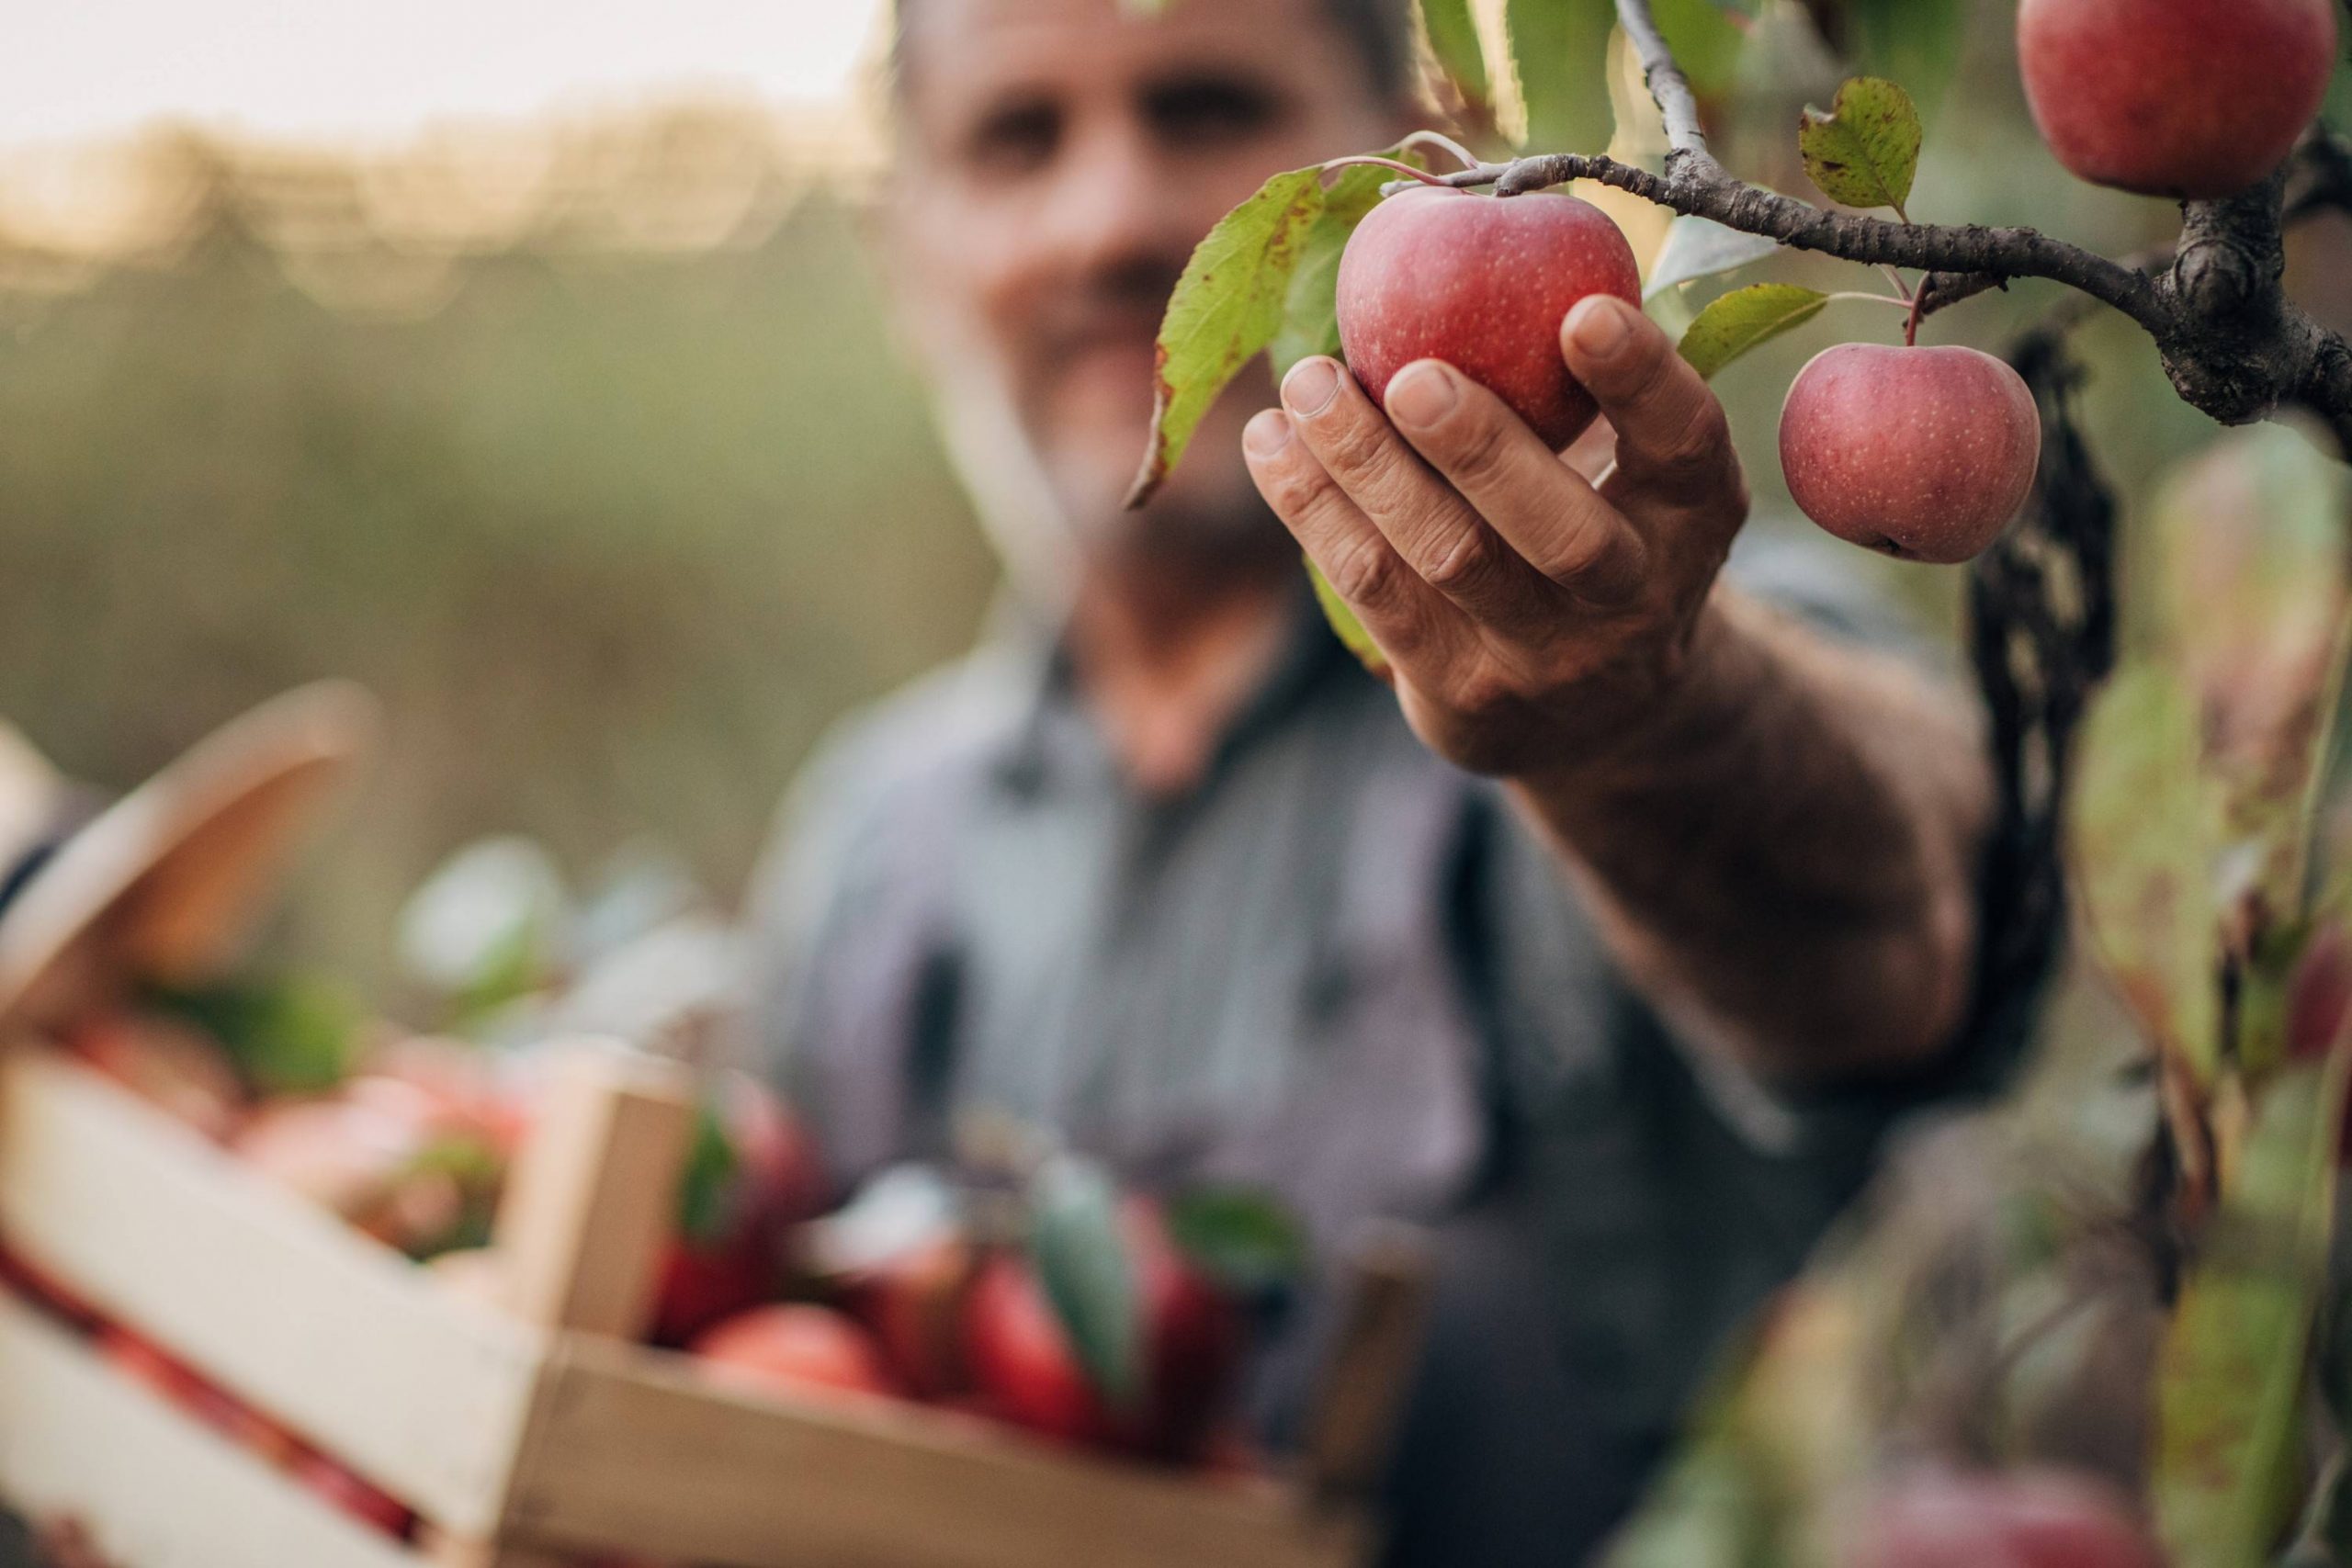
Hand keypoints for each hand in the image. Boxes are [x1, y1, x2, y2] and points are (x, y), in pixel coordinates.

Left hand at [1242, 294, 1749, 780]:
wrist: (1595, 715)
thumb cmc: (1596, 526)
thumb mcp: (1630, 467)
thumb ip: (1577, 382)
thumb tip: (1469, 226)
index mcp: (1693, 515)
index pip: (1684, 445)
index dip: (1641, 381)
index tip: (1584, 310)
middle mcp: (1635, 596)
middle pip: (1560, 532)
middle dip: (1481, 449)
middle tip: (1411, 375)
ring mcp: (1547, 659)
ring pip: (1447, 561)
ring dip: (1364, 466)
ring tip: (1305, 384)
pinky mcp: (1463, 696)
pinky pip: (1375, 594)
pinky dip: (1316, 511)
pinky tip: (1273, 444)